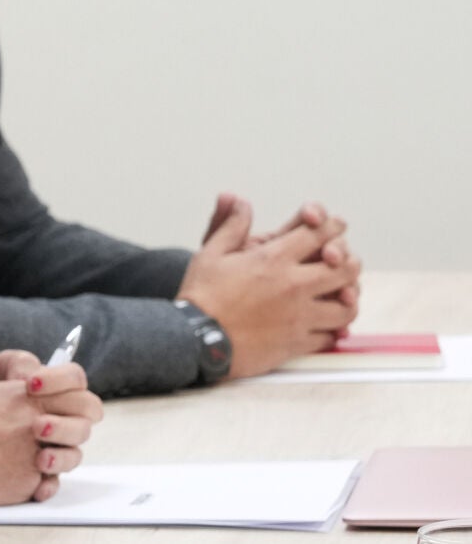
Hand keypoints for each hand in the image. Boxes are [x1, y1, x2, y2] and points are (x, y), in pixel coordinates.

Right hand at [0, 350, 102, 507]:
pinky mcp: (31, 483)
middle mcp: (39, 421)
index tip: (41, 390)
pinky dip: (43, 482)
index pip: (76, 381)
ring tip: (39, 455)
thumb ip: (21, 389)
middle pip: (88, 414)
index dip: (67, 384)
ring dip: (61, 454)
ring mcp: (38, 453)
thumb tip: (44, 390)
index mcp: (26, 394)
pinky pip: (53, 482)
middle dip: (76, 418)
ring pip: (75, 452)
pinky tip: (28, 474)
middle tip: (49, 425)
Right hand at [179, 195, 360, 377]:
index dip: (332, 226)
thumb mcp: (210, 253)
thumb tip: (239, 201)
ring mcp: (299, 316)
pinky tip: (326, 325)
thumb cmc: (201, 296)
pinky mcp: (297, 343)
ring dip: (347, 298)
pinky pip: (330, 336)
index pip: (318, 235)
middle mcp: (293, 286)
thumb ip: (231, 226)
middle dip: (349, 262)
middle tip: (343, 262)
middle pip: (345, 269)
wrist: (195, 339)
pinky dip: (333, 330)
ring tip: (342, 296)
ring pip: (346, 306)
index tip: (335, 226)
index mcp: (273, 259)